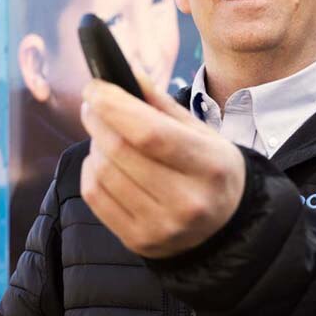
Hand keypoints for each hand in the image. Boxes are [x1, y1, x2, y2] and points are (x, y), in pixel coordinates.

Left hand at [80, 75, 245, 258]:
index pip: (149, 132)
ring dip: (95, 144)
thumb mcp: (202, 134)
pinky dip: (91, 171)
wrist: (224, 227)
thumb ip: (163, 104)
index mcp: (209, 166)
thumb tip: (126, 74)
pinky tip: (104, 162)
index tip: (95, 87)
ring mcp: (160, 226)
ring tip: (106, 135)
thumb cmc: (211, 171)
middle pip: (120, 150)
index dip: (114, 105)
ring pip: (103, 172)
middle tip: (94, 105)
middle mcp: (186, 201)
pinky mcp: (138, 241)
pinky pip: (95, 196)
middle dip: (98, 119)